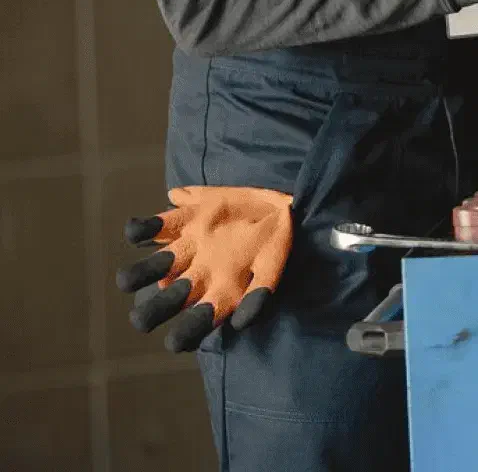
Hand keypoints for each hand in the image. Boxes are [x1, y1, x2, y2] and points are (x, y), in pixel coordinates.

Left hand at [116, 186, 292, 351]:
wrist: (280, 203)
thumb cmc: (276, 239)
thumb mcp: (275, 264)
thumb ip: (261, 292)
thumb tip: (242, 323)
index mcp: (222, 287)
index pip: (201, 318)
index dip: (188, 332)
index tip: (176, 343)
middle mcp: (201, 270)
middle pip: (171, 297)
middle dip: (154, 311)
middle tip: (140, 322)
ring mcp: (190, 244)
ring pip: (157, 265)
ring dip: (141, 273)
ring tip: (126, 281)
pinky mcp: (186, 215)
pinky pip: (157, 225)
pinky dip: (144, 229)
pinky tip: (134, 232)